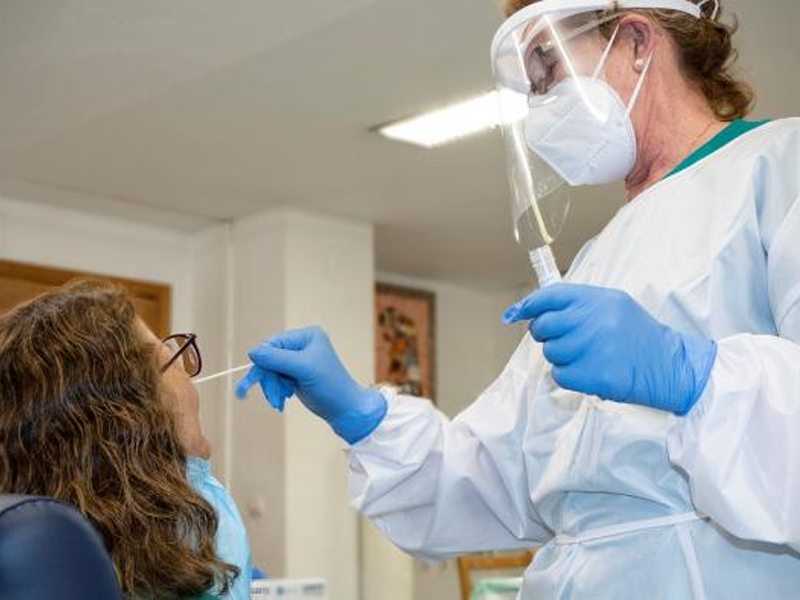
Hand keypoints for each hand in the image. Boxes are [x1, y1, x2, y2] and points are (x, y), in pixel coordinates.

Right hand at [236, 326, 386, 443]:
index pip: (275, 342)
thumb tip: (252, 351)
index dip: (265, 359)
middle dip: (269, 376)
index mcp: (307, 336)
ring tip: (279, 399)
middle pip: (270, 357)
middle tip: (271, 393)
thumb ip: (277, 358)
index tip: (259, 376)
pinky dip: (276, 390)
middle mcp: (301, 345)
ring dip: (271, 386)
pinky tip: (282, 399)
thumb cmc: (330, 384)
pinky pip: (275, 379)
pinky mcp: (294, 375)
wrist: (344, 408)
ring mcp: (297, 361)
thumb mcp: (303, 368)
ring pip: (270, 370)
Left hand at [503, 283, 716, 414]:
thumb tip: (532, 310)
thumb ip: (578, 305)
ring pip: (551, 352)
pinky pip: (560, 375)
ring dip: (561, 357)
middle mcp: (595, 320)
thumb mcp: (613, 307)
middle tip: (561, 339)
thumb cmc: (636, 336)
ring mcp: (595, 348)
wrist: (670, 366)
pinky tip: (588, 371)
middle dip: (545, 334)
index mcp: (598, 299)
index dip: (529, 305)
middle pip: (544, 325)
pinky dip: (569, 376)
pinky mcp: (595, 375)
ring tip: (584, 356)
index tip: (517, 313)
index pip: (551, 296)